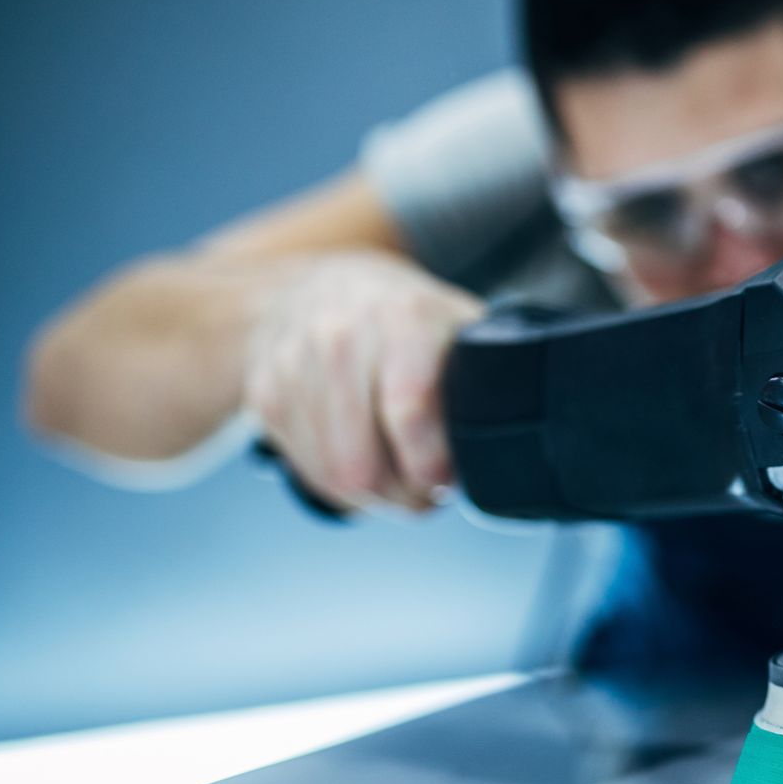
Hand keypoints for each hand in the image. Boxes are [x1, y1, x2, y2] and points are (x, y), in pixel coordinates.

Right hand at [243, 251, 482, 511]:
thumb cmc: (410, 321)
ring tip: (403, 484)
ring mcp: (294, 365)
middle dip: (406, 496)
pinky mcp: (266, 395)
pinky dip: (343, 487)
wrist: (323, 285)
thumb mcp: (460, 327)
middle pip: (364, 463)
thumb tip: (516, 439)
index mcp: (403, 318)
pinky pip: (308, 471)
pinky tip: (367, 466)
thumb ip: (492, 376)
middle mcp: (340, 336)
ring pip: (335, 476)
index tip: (448, 479)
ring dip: (377, 498)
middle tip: (429, 494)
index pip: (410, 411)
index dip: (433, 465)